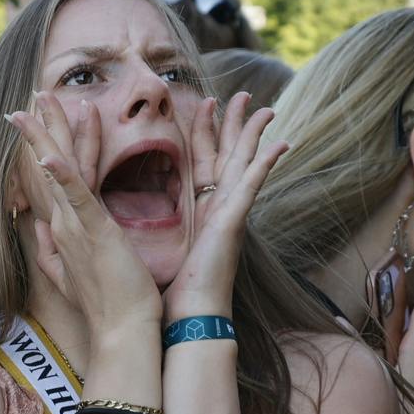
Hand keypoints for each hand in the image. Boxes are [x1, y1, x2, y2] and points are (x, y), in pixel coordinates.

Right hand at [8, 93, 161, 330]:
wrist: (122, 332)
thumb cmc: (109, 305)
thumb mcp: (75, 276)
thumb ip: (54, 253)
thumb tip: (37, 233)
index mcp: (63, 230)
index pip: (51, 180)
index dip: (44, 147)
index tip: (37, 121)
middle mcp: (62, 224)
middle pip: (48, 166)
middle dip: (41, 128)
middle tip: (33, 96)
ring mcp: (75, 227)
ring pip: (57, 171)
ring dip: (48, 134)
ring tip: (38, 103)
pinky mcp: (95, 233)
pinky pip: (78, 197)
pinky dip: (64, 174)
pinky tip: (51, 153)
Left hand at [162, 89, 286, 316]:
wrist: (187, 318)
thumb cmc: (170, 292)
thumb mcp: (157, 248)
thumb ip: (151, 229)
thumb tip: (131, 223)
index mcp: (199, 210)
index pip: (202, 161)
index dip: (204, 131)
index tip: (204, 104)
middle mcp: (218, 208)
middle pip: (228, 154)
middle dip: (234, 123)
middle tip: (241, 94)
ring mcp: (229, 214)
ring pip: (245, 163)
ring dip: (254, 135)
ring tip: (265, 107)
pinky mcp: (233, 223)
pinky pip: (253, 186)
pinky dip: (267, 165)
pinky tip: (281, 145)